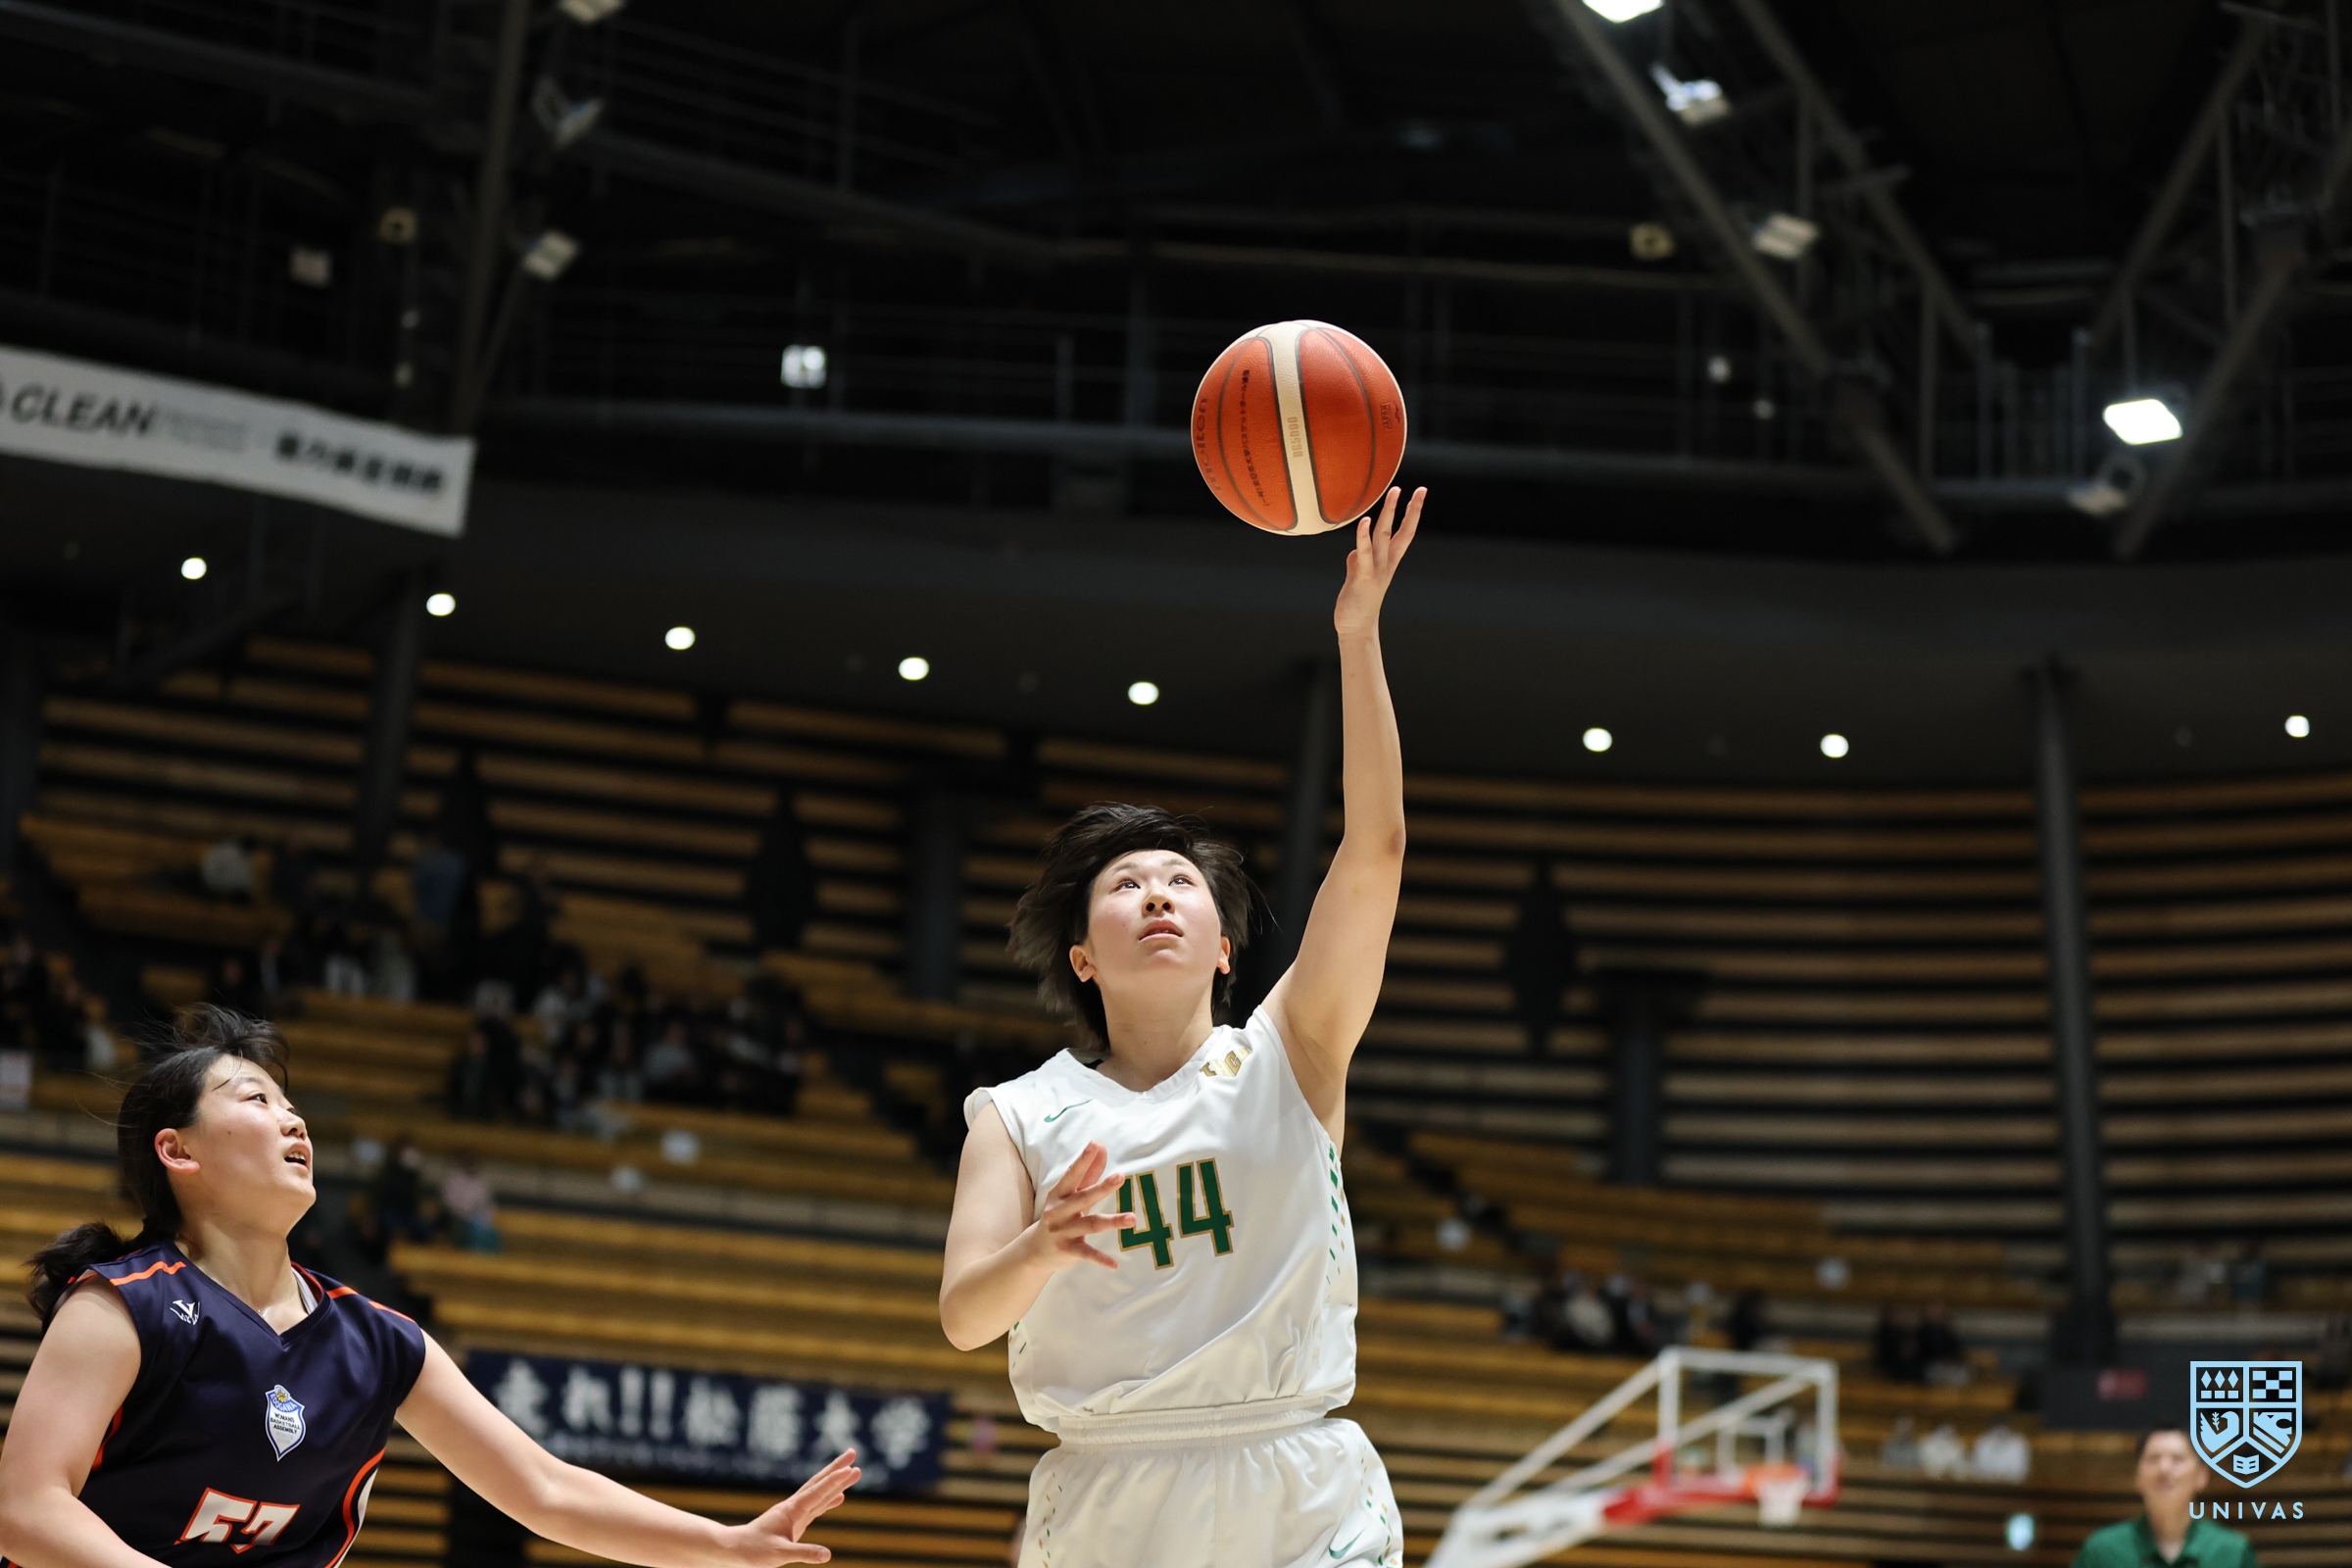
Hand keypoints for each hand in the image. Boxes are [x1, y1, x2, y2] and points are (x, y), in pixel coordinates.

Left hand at [731, 1450, 859, 1564]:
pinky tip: (840, 1497)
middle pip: (819, 1483)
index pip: (816, 1493)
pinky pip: (816, 1506)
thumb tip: (828, 1555)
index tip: (850, 1469)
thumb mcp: (779, 1555)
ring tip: (854, 1471)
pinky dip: (829, 1499)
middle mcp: (794, 1506)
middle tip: (853, 1452)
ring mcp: (795, 1512)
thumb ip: (804, 1553)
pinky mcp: (795, 1521)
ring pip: (819, 1492)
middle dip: (836, 1469)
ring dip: (836, 1481)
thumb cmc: (754, 1551)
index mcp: (791, 1511)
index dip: (834, 1482)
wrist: (735, 1549)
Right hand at [1023, 1141, 1135, 1272]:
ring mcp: (1063, 1232)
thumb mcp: (1071, 1195)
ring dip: (1112, 1222)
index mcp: (1060, 1194)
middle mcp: (1059, 1211)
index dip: (1084, 1160)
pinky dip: (1100, 1259)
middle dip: (1101, 1188)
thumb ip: (1088, 1173)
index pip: (1073, 1174)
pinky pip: (1087, 1253)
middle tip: (1120, 1177)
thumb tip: (1101, 1146)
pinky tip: (1115, 1264)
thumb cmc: (1059, 1215)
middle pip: (1083, 1197)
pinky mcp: (1068, 1251)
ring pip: (1090, 1225)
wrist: (1035, 1250)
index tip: (1095, 1145)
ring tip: (1132, 1218)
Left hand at [1333, 486, 1422, 641]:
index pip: (1405, 532)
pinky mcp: (1363, 576)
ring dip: (1389, 513)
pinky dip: (1364, 536)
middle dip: (1409, 508)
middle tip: (1419, 489)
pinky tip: (1366, 521)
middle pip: (1400, 531)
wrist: (1356, 626)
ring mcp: (1376, 569)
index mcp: (1388, 561)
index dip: (1413, 513)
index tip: (1420, 493)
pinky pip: (1364, 552)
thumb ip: (1359, 560)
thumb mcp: (1359, 574)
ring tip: (1394, 492)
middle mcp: (1386, 563)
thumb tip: (1355, 551)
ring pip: (1384, 535)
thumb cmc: (1358, 600)